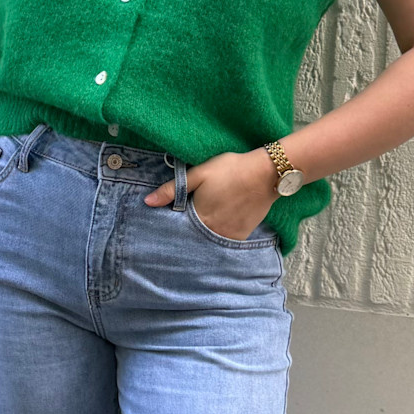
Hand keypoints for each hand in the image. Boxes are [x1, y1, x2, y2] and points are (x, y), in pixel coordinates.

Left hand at [144, 150, 274, 239]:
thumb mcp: (199, 173)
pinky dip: (217, 239)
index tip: (164, 225)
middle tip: (183, 228)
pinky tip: (215, 230)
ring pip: (208, 243)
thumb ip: (173, 189)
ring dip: (201, 239)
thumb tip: (147, 202)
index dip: (171, 227)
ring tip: (198, 231)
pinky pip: (224, 244)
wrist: (266, 173)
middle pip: (192, 238)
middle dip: (185, 235)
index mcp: (198, 216)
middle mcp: (212, 231)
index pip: (177, 229)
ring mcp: (228, 236)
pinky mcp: (241, 236)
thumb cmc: (231, 169)